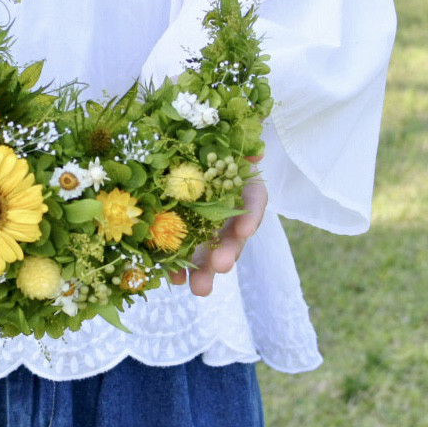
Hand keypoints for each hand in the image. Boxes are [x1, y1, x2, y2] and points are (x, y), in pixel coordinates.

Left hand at [168, 156, 266, 296]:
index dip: (250, 215)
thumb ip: (239, 144)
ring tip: (199, 288)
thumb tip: (254, 153)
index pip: (253, 201)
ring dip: (205, 271)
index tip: (245, 230)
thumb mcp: (222, 138)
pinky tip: (173, 278)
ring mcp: (205, 227)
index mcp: (241, 186)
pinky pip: (182, 253)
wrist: (186, 150)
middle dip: (227, 253)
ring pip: (209, 252)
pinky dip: (178, 267)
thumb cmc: (207, 142)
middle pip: (232, 236)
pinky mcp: (181, 235)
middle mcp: (227, 211)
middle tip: (220, 267)